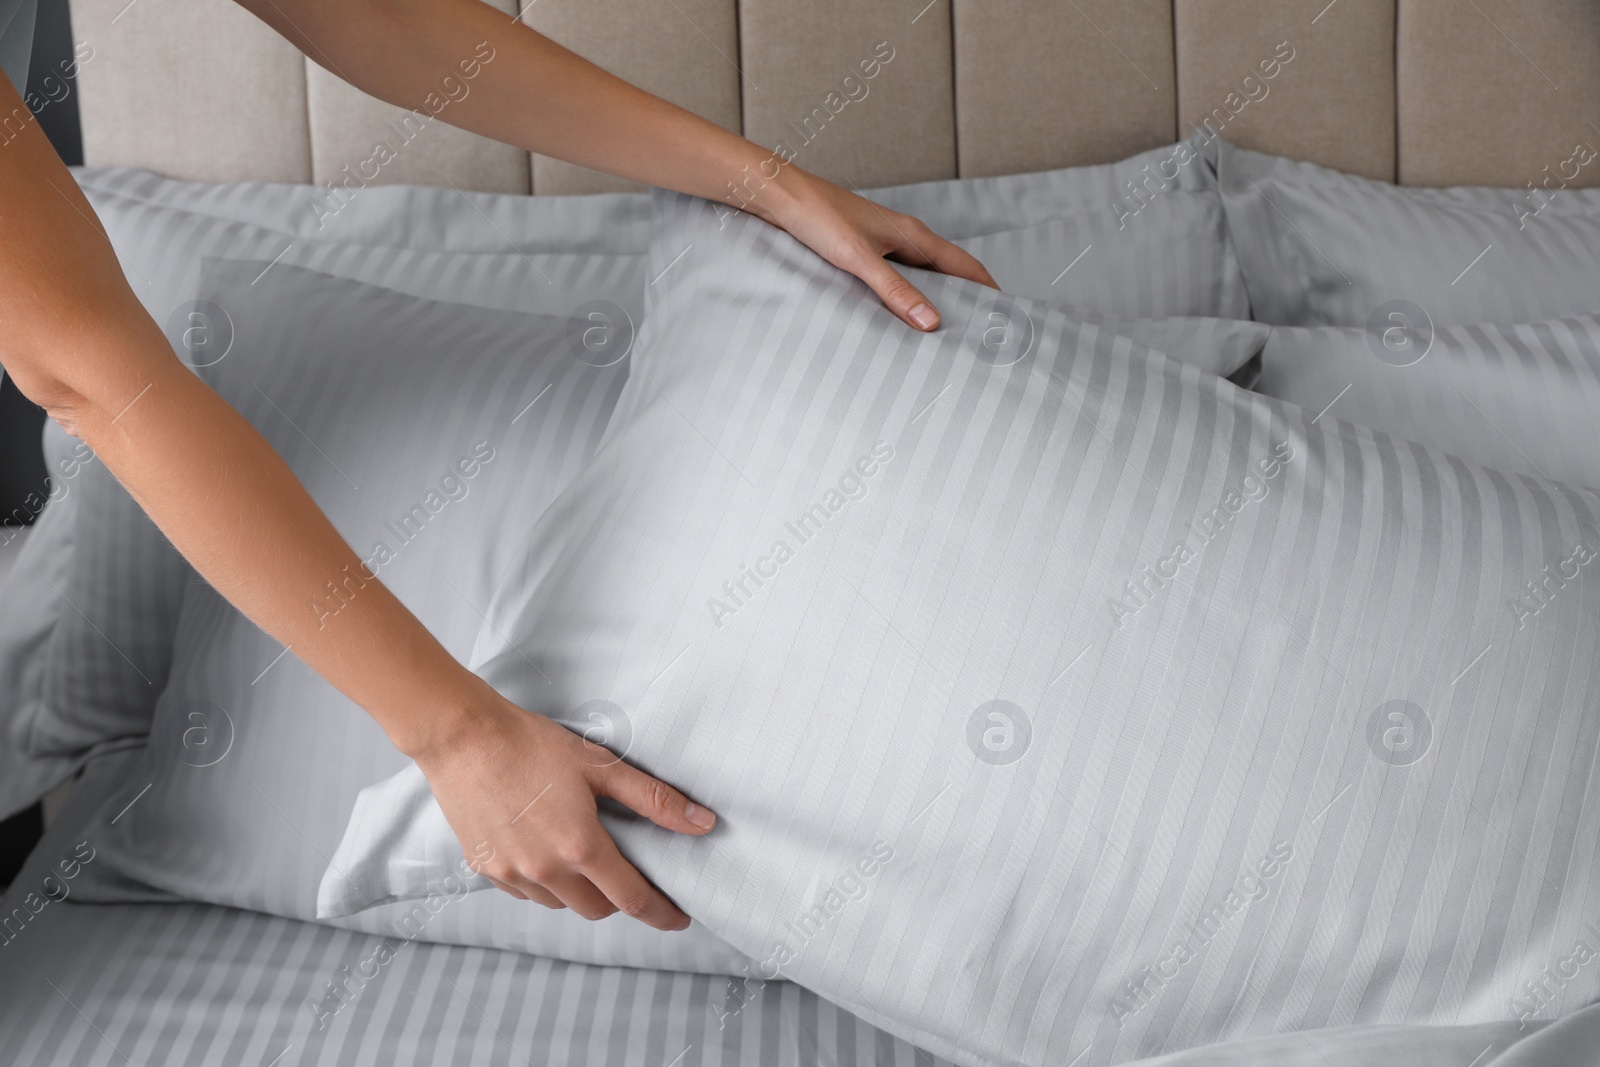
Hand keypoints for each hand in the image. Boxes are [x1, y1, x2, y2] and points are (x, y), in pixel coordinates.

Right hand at [411, 694, 715, 930]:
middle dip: (620, 897)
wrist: (463, 737)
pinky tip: (547, 849)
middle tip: (629, 870)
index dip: (662, 913)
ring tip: (585, 853)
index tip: (679, 919)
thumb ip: (655, 800)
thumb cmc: (533, 745)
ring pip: (561, 903)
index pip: (633, 899)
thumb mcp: (602, 766)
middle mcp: (545, 872)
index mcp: (580, 847)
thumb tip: (704, 824)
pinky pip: (527, 893)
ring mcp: (511, 874)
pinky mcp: (485, 869)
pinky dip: (546, 882)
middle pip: (598, 909)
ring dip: (582, 890)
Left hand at [755, 168, 999, 331]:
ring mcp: (884, 244)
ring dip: (934, 300)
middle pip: (948, 273)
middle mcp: (904, 238)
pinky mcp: (864, 250)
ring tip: (943, 334)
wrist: (781, 195)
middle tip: (978, 334)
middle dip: (966, 300)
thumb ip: (895, 291)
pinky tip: (898, 318)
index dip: (988, 290)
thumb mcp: (859, 259)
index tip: (1005, 316)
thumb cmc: (819, 217)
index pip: (966, 266)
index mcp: (913, 235)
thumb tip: (931, 322)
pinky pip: (897, 279)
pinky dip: (906, 298)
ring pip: (921, 277)